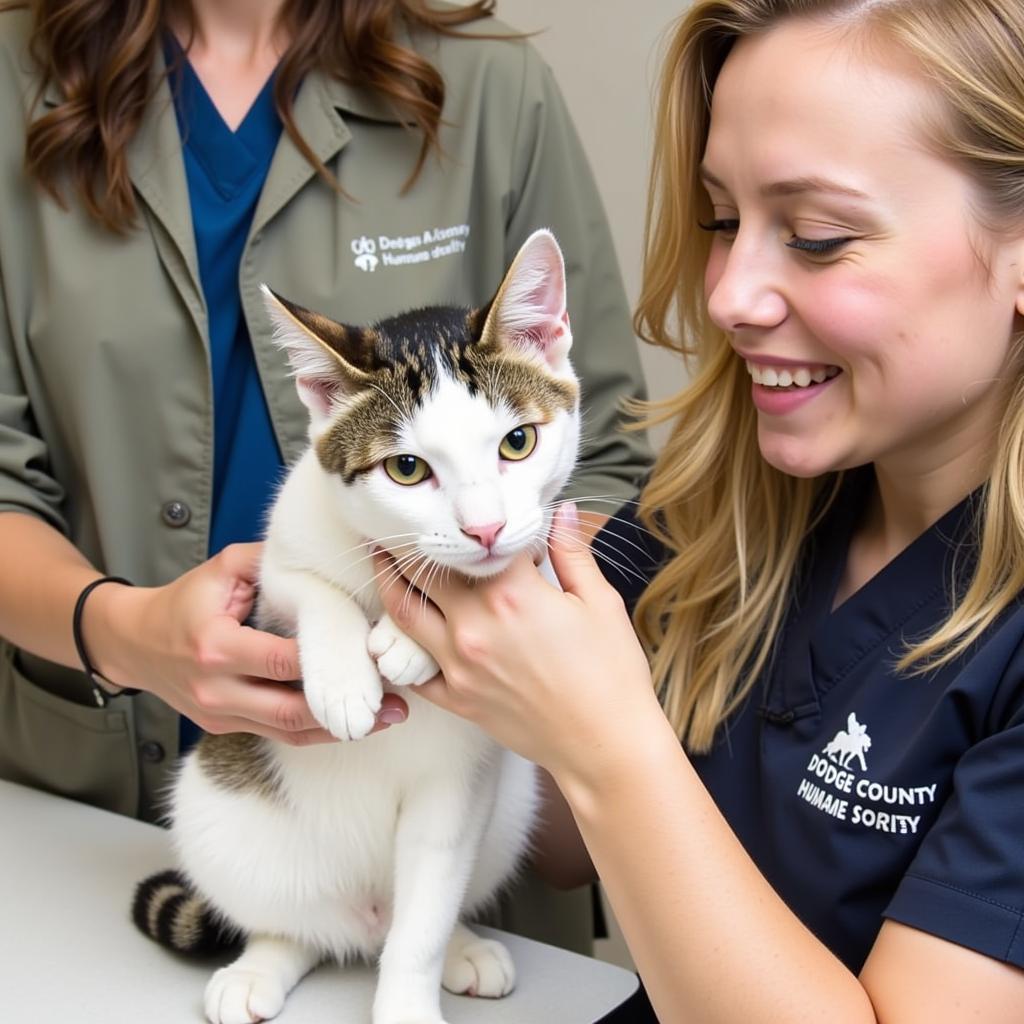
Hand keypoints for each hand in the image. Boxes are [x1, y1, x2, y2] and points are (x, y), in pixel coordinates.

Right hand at [85, 543, 406, 744]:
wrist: (133, 642)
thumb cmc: (184, 600)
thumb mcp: (222, 569)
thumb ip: (270, 563)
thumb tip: (324, 557)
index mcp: (217, 646)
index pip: (284, 661)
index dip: (330, 661)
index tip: (373, 657)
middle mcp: (217, 688)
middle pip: (292, 708)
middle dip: (346, 707)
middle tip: (397, 702)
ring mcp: (220, 714)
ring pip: (289, 730)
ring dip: (340, 728)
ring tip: (388, 719)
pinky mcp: (225, 727)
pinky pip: (277, 734)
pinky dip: (315, 731)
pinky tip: (351, 725)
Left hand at [373, 504, 659, 776]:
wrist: (605, 747)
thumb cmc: (611, 674)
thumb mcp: (600, 603)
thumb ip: (571, 552)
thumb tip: (560, 511)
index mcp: (512, 593)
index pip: (477, 542)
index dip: (481, 527)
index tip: (483, 520)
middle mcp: (474, 624)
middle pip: (424, 571)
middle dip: (410, 544)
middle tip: (398, 525)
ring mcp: (459, 664)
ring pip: (403, 614)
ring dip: (389, 583)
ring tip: (381, 561)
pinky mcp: (456, 698)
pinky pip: (413, 668)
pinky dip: (400, 647)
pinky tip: (398, 630)